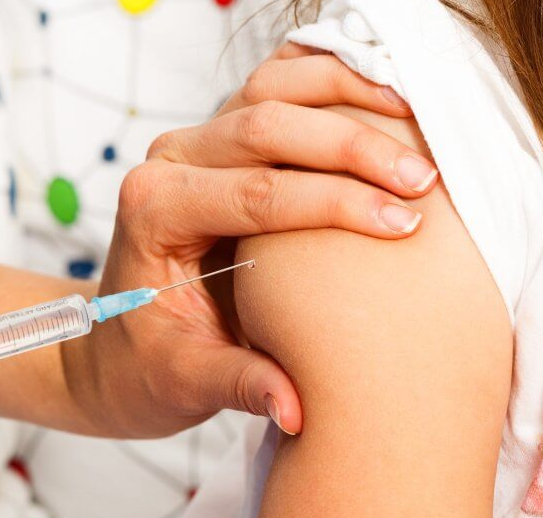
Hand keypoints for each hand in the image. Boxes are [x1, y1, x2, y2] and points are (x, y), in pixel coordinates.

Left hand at [65, 43, 440, 437]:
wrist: (116, 348)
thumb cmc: (147, 367)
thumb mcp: (185, 383)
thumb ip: (239, 386)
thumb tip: (298, 411)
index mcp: (153, 211)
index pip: (255, 192)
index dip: (335, 204)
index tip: (403, 224)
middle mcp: (167, 161)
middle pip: (268, 126)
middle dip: (354, 148)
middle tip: (425, 182)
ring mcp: (194, 142)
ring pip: (275, 90)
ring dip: (350, 99)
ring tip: (420, 124)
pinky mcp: (220, 139)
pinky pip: (277, 88)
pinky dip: (330, 83)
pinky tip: (384, 96)